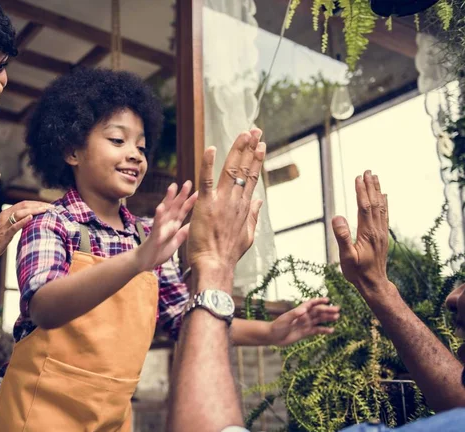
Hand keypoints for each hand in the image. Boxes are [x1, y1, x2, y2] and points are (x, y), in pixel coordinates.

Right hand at [0, 201, 51, 261]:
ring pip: (20, 213)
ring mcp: (4, 224)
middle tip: (52, 207)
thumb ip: (17, 222)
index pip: (24, 204)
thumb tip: (30, 221)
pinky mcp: (4, 233)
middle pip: (24, 205)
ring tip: (46, 210)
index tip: (49, 205)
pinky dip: (23, 221)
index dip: (37, 203)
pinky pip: (14, 226)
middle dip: (39, 205)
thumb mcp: (7, 228)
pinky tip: (31, 218)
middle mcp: (6, 216)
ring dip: (34, 210)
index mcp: (7, 213)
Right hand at [135, 181, 196, 271]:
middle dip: (182, 194)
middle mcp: (167, 223)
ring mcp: (160, 227)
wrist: (146, 262)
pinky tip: (160, 207)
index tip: (199, 191)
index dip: (191, 201)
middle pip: (175, 206)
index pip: (184, 211)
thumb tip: (194, 224)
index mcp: (174, 225)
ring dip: (168, 198)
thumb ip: (183, 233)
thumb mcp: (176, 242)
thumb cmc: (159, 252)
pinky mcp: (154, 234)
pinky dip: (158, 215)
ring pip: (165, 210)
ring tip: (172, 187)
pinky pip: (156, 224)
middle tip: (188, 182)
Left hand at [186, 129, 265, 282]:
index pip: (252, 178)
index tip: (261, 145)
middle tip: (255, 130)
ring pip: (231, 170)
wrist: (214, 265)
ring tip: (244, 133)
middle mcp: (236, 201)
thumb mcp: (247, 235)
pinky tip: (212, 148)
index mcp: (244, 208)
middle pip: (245, 169)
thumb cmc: (228, 254)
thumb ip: (253, 216)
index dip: (256, 160)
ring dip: (237, 150)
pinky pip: (207, 179)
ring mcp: (222, 202)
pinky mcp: (206, 204)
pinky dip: (208, 163)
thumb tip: (259, 201)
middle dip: (250, 148)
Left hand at [268, 298, 339, 345]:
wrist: (273, 337)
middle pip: (318, 312)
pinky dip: (324, 330)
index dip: (319, 301)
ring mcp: (305, 324)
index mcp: (299, 311)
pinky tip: (332, 330)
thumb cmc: (277, 326)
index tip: (327, 300)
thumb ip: (294, 314)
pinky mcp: (306, 332)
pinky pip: (317, 330)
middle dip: (327, 310)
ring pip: (319, 320)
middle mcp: (304, 316)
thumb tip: (304, 309)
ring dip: (327, 318)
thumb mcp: (285, 319)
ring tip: (337, 317)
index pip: (311, 304)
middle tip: (337, 309)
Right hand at [332, 171, 392, 298]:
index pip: (364, 207)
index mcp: (367, 233)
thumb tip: (337, 217)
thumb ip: (342, 237)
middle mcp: (377, 230)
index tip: (358, 177)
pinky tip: (384, 197)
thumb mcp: (346, 257)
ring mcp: (381, 233)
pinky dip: (384, 203)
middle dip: (370, 186)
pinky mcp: (382, 236)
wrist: (374, 284)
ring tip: (375, 178)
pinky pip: (384, 215)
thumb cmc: (357, 272)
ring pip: (381, 207)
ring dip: (377, 191)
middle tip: (368, 171)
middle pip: (374, 203)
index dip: (361, 191)